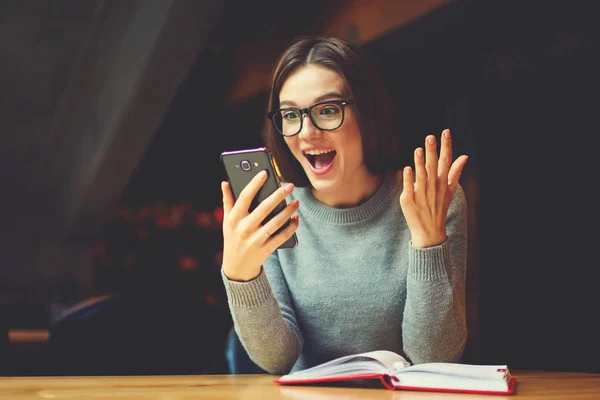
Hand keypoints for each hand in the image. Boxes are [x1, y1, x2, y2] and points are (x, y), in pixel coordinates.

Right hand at [221, 170, 298, 280]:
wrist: (236, 268)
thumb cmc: (232, 239)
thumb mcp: (227, 222)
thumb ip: (227, 202)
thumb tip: (225, 182)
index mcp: (233, 219)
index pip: (244, 197)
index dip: (255, 184)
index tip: (265, 173)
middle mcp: (243, 229)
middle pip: (264, 208)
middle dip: (278, 195)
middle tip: (289, 186)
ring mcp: (255, 240)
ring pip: (275, 222)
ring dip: (288, 211)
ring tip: (296, 202)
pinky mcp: (265, 249)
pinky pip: (282, 236)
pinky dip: (291, 227)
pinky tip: (296, 219)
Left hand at [398, 129, 467, 247]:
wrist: (429, 231)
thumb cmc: (439, 207)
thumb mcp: (450, 190)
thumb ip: (455, 172)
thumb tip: (464, 156)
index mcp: (443, 182)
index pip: (446, 161)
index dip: (446, 146)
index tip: (445, 132)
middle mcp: (433, 187)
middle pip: (433, 166)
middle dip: (432, 151)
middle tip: (430, 136)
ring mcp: (421, 194)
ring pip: (421, 176)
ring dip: (420, 163)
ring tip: (419, 150)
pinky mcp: (409, 200)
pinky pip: (409, 188)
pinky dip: (408, 179)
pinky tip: (407, 168)